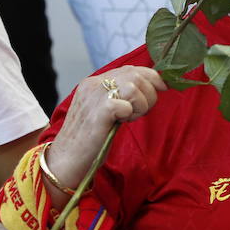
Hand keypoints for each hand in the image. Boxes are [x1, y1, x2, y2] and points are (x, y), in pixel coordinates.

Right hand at [47, 66, 165, 196]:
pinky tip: (121, 122)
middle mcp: (93, 84)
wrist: (66, 160)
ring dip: (141, 104)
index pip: (130, 69)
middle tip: (141, 111)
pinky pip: (127, 104)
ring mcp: (94, 96)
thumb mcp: (106, 110)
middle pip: (136, 74)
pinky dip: (131, 113)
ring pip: (134, 86)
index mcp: (95, 82)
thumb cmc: (90, 138)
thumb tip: (152, 86)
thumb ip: (122, 96)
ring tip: (130, 118)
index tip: (163, 88)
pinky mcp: (99, 111)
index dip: (151, 77)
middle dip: (150, 93)